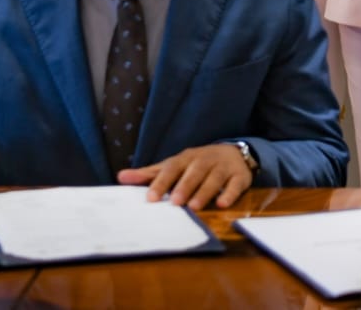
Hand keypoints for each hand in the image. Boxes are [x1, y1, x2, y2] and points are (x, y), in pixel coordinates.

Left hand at [119, 143, 253, 209]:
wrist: (234, 153)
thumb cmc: (197, 164)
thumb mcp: (175, 166)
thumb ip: (150, 173)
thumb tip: (121, 177)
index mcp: (186, 158)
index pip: (172, 167)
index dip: (162, 181)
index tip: (151, 198)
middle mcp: (204, 160)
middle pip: (194, 172)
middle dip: (184, 186)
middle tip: (175, 202)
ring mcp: (223, 167)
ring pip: (213, 178)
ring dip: (204, 191)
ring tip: (194, 206)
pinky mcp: (239, 176)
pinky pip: (235, 184)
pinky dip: (229, 193)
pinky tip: (223, 203)